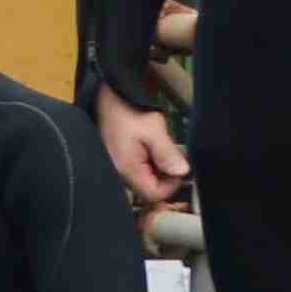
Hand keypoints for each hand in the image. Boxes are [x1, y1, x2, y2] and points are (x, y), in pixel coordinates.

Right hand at [93, 90, 189, 211]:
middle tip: (169, 153)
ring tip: (158, 146)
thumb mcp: (153, 130)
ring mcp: (117, 169)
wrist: (107, 97)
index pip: (154, 194)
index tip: (178, 166)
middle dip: (164, 175)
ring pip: (145, 180)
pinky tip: (149, 147)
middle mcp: (119, 175)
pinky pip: (138, 171)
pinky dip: (149, 162)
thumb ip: (168, 154)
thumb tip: (182, 172)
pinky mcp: (118, 162)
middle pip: (149, 189)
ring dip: (157, 168)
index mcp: (128, 170)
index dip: (171, 184)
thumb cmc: (129, 112)